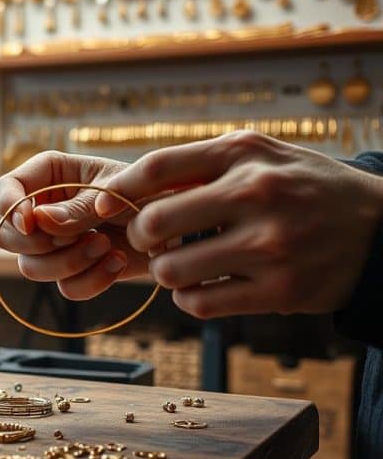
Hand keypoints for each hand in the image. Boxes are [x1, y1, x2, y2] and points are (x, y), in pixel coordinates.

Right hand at [0, 151, 150, 299]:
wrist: (178, 227)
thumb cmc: (149, 193)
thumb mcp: (116, 191)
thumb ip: (77, 207)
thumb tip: (38, 220)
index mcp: (48, 175)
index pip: (3, 190)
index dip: (8, 208)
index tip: (29, 223)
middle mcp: (43, 210)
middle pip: (5, 235)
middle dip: (39, 244)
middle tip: (76, 236)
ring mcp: (54, 244)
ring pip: (30, 267)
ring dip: (69, 263)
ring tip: (105, 245)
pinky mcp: (72, 271)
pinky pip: (64, 288)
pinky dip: (91, 280)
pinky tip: (116, 262)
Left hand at [95, 130, 382, 317]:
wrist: (380, 229)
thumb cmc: (301, 188)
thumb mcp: (258, 156)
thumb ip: (198, 164)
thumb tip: (124, 188)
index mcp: (244, 154)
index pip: (157, 168)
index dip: (119, 189)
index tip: (104, 203)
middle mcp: (256, 194)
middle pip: (155, 223)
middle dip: (141, 237)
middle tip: (152, 241)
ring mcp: (270, 245)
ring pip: (172, 271)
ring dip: (165, 274)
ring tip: (182, 266)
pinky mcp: (280, 290)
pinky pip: (200, 304)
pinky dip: (190, 299)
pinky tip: (203, 287)